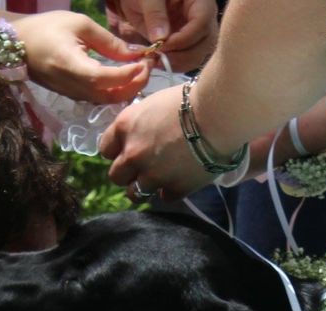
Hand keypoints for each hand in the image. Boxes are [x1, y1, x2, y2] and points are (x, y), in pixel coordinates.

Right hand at [12, 11, 151, 103]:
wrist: (17, 45)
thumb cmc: (47, 28)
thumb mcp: (80, 25)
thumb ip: (108, 42)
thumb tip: (134, 54)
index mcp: (72, 66)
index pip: (106, 78)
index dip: (129, 74)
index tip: (146, 60)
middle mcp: (72, 86)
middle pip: (110, 96)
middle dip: (135, 85)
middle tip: (149, 66)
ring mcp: (71, 94)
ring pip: (106, 101)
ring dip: (127, 89)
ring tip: (141, 70)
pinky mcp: (72, 95)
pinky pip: (98, 98)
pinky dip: (115, 91)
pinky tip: (125, 77)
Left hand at [99, 84, 214, 200]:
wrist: (221, 115)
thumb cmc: (192, 99)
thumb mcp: (155, 103)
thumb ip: (140, 122)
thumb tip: (139, 130)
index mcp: (125, 127)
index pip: (105, 149)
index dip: (117, 151)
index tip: (127, 149)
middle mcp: (132, 153)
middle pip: (115, 175)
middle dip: (127, 172)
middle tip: (143, 166)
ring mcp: (152, 174)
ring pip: (135, 193)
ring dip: (144, 186)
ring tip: (159, 178)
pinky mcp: (174, 188)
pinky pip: (165, 197)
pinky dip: (171, 190)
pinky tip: (181, 178)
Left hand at [107, 0, 217, 71]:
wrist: (139, 1)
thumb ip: (154, 14)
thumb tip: (161, 39)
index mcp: (199, 0)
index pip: (202, 21)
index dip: (184, 38)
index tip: (162, 46)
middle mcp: (203, 17)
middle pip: (206, 42)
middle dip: (182, 55)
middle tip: (158, 58)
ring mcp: (196, 33)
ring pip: (199, 55)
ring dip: (178, 64)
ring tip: (156, 62)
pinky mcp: (186, 45)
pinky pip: (187, 60)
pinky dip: (173, 65)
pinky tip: (157, 63)